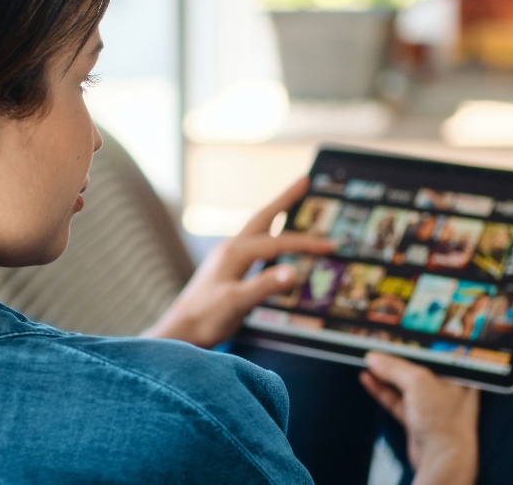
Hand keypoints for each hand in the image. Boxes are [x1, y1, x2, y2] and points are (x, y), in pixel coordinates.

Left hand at [142, 178, 335, 347]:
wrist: (181, 332)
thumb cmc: (206, 318)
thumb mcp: (236, 303)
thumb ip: (264, 286)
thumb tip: (295, 272)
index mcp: (235, 252)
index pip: (278, 242)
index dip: (306, 244)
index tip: (331, 246)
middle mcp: (231, 248)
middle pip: (264, 217)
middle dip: (285, 199)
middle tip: (305, 180)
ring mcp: (228, 257)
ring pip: (258, 229)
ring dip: (277, 214)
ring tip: (293, 202)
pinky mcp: (227, 269)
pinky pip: (254, 244)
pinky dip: (270, 236)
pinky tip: (274, 242)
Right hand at [360, 352, 479, 484]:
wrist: (443, 459)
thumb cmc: (445, 420)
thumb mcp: (418, 382)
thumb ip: (394, 367)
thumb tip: (374, 358)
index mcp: (456, 373)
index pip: (431, 350)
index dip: (411, 342)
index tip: (392, 336)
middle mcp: (446, 386)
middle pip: (415, 366)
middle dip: (394, 359)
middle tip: (375, 348)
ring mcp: (432, 404)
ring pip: (403, 383)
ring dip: (384, 374)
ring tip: (367, 362)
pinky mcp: (418, 419)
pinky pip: (396, 399)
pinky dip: (382, 390)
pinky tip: (368, 379)